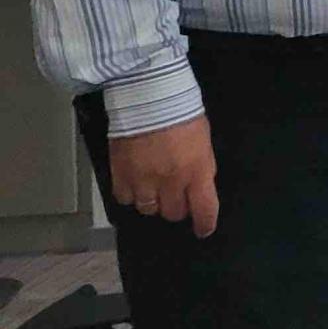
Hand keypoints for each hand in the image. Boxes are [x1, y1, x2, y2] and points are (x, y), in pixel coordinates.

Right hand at [108, 116, 219, 237]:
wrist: (148, 98)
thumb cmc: (182, 114)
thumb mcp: (203, 142)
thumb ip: (200, 168)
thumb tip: (197, 188)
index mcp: (197, 171)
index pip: (205, 209)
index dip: (205, 224)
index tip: (204, 230)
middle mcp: (171, 182)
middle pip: (173, 213)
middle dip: (177, 207)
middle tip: (175, 196)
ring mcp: (144, 181)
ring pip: (148, 209)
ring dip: (153, 201)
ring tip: (154, 186)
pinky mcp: (121, 176)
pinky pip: (126, 199)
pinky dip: (131, 194)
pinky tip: (135, 181)